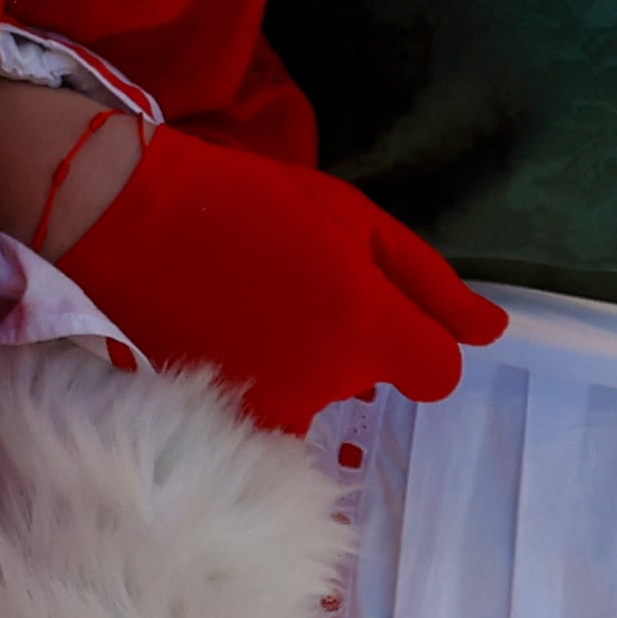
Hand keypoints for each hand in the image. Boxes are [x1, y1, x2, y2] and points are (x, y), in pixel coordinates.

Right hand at [54, 121, 504, 433]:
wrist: (122, 216)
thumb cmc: (247, 201)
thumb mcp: (351, 217)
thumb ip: (429, 284)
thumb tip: (494, 334)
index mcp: (366, 326)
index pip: (438, 374)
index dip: (419, 339)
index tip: (377, 306)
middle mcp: (327, 383)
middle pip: (370, 377)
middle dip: (347, 336)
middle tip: (293, 279)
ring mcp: (272, 407)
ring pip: (319, 394)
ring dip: (300, 356)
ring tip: (252, 300)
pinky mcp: (224, 416)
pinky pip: (270, 408)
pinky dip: (258, 373)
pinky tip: (225, 327)